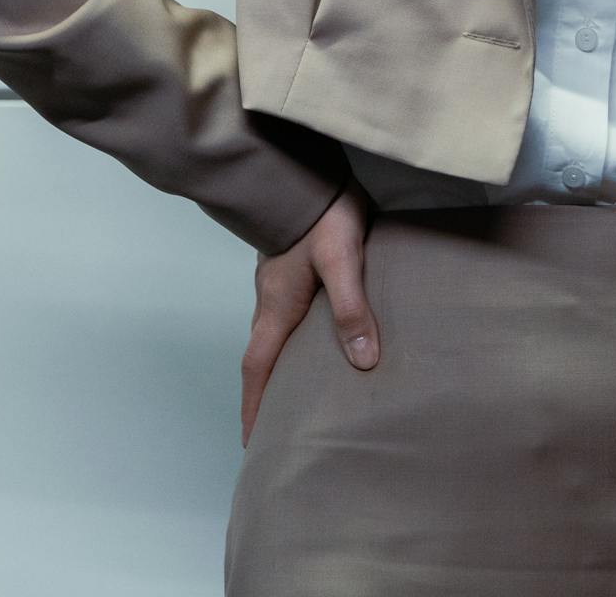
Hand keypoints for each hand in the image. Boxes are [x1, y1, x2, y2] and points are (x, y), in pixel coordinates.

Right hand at [240, 178, 379, 447]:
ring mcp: (278, 284)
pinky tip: (317, 341)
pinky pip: (287, 317)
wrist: (304, 173)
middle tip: (275, 429)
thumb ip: (351, 308)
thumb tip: (363, 361)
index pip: (257, 369)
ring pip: (274, 337)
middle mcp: (270, 302)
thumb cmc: (322, 216)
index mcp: (276, 308)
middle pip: (261, 359)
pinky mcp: (291, 270)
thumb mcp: (342, 261)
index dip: (254, 406)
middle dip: (263, 396)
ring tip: (300, 393)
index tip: (252, 442)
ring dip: (279, 367)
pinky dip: (294, 340)